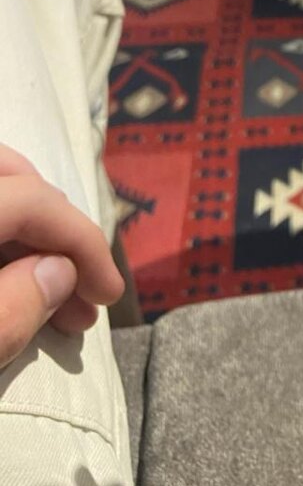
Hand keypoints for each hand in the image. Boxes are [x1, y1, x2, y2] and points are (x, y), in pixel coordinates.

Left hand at [0, 146, 123, 367]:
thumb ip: (9, 310)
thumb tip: (58, 273)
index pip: (32, 200)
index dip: (81, 241)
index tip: (109, 293)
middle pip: (9, 174)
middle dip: (57, 221)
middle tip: (84, 279)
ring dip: (32, 240)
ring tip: (61, 300)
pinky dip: (2, 244)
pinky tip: (17, 289)